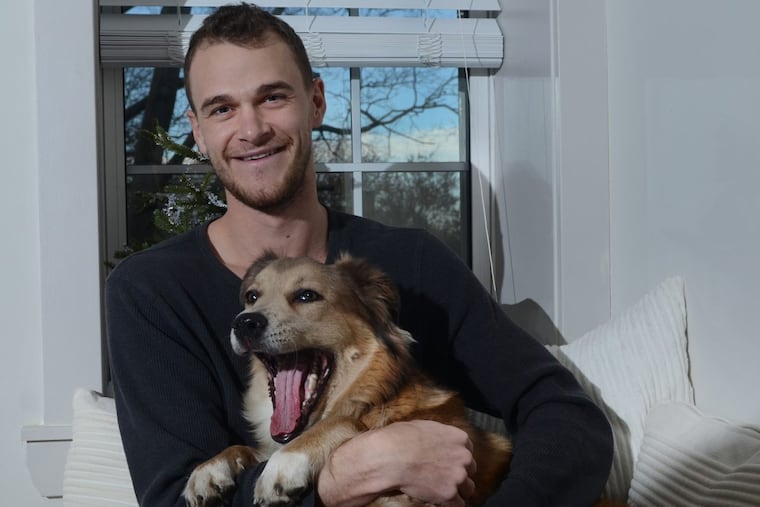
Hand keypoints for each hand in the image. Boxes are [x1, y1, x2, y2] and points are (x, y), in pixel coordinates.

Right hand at [316, 420, 475, 506]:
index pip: (468, 451)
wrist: (392, 456)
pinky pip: (458, 504)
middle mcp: (464, 456)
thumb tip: (436, 441)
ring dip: (457, 490)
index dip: (457, 459)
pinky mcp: (450, 494)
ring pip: (468, 488)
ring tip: (442, 490)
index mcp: (459, 438)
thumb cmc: (402, 439)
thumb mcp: (425, 428)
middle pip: (470, 470)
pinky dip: (449, 504)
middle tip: (444, 477)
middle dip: (458, 473)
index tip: (450, 463)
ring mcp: (458, 476)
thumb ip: (439, 437)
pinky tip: (439, 500)